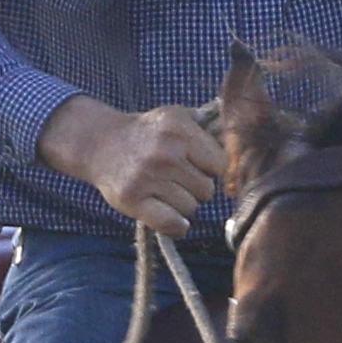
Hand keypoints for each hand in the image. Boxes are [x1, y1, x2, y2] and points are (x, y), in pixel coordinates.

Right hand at [45, 96, 225, 235]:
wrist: (100, 143)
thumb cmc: (147, 133)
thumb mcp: (175, 116)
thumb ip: (207, 127)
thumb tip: (242, 146)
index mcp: (179, 128)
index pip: (220, 164)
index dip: (211, 168)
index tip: (196, 165)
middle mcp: (165, 152)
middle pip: (207, 190)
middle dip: (196, 188)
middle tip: (177, 180)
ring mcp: (147, 177)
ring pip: (190, 208)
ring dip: (182, 205)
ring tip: (165, 192)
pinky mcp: (133, 199)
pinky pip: (172, 224)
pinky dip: (176, 226)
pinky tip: (170, 217)